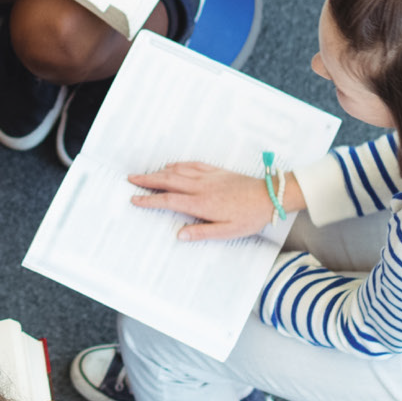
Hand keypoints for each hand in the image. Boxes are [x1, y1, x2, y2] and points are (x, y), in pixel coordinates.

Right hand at [128, 162, 281, 241]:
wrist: (270, 196)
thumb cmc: (250, 216)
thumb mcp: (228, 231)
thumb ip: (202, 232)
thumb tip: (180, 235)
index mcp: (202, 204)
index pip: (169, 200)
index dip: (150, 200)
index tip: (135, 199)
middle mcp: (201, 188)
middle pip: (168, 181)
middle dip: (148, 180)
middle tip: (131, 179)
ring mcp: (209, 177)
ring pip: (178, 171)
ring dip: (159, 171)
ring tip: (146, 173)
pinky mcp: (217, 171)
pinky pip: (193, 165)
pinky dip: (179, 164)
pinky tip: (172, 165)